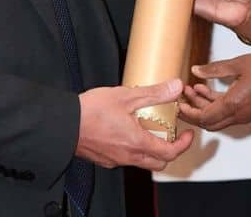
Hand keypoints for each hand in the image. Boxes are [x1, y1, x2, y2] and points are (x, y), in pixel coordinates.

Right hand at [75, 79, 193, 170]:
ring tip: (150, 129)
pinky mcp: (104, 159)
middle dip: (170, 150)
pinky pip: (125, 159)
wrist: (62, 124)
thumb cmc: (91, 111)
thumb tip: (176, 87)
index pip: (170, 153)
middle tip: (172, 134)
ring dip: (151, 149)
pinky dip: (134, 149)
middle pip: (158, 162)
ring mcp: (115, 160)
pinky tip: (127, 131)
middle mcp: (127, 156)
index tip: (187, 133)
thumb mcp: (126, 95)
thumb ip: (154, 93)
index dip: (183, 144)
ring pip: (141, 162)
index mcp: (137, 143)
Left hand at [178, 51, 250, 130]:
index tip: (177, 103)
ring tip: (194, 88)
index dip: (188, 112)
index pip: (203, 118)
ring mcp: (246, 115)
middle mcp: (239, 115)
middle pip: (209, 123)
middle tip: (181, 97)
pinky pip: (229, 114)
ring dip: (204, 107)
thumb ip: (215, 69)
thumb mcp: (240, 63)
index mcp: (234, 105)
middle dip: (193, 111)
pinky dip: (216, 106)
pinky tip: (209, 89)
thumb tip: (195, 71)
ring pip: (218, 119)